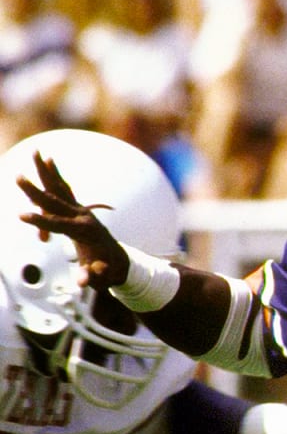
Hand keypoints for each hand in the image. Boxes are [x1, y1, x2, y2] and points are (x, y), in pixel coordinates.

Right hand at [16, 151, 129, 287]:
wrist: (120, 262)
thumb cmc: (108, 271)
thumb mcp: (101, 278)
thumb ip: (92, 277)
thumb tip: (83, 282)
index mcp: (85, 232)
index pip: (59, 225)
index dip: (40, 222)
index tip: (21, 215)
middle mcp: (83, 217)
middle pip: (55, 201)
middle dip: (35, 191)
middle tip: (18, 177)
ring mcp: (82, 211)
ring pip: (60, 189)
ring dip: (47, 172)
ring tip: (36, 152)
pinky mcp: (79, 209)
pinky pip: (66, 189)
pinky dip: (56, 175)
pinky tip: (49, 159)